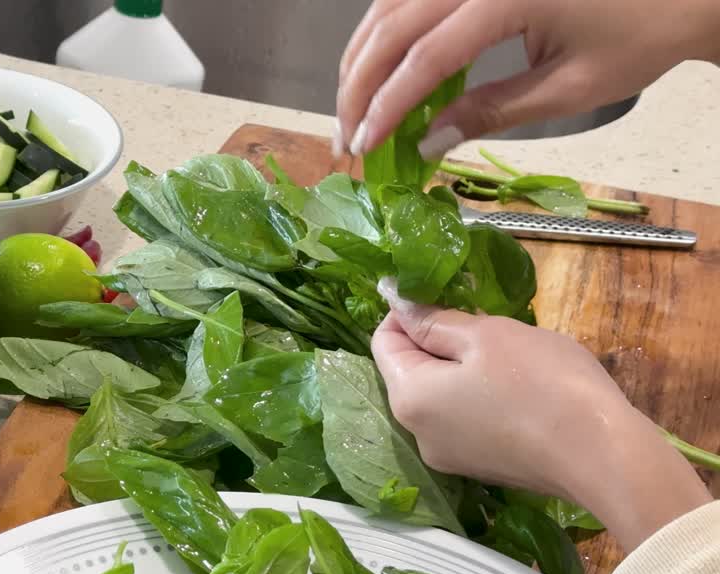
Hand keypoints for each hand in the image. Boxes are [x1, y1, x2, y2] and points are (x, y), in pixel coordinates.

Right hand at [335, 0, 719, 157]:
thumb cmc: (640, 34)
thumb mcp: (570, 87)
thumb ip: (492, 112)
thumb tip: (427, 143)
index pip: (425, 56)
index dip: (386, 105)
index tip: (363, 147)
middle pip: (391, 27)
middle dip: (358, 88)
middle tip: (346, 140)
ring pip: (387, 5)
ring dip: (361, 59)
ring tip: (352, 110)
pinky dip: (382, 33)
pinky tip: (376, 68)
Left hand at [371, 279, 709, 548]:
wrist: (605, 456)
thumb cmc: (542, 384)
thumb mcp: (485, 335)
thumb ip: (432, 318)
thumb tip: (391, 296)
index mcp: (407, 398)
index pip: (383, 341)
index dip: (408, 310)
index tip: (448, 293)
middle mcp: (417, 432)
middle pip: (409, 370)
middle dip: (439, 337)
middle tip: (487, 320)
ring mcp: (448, 454)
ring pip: (440, 393)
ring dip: (462, 365)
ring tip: (508, 351)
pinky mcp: (481, 465)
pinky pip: (464, 416)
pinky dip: (479, 393)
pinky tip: (518, 384)